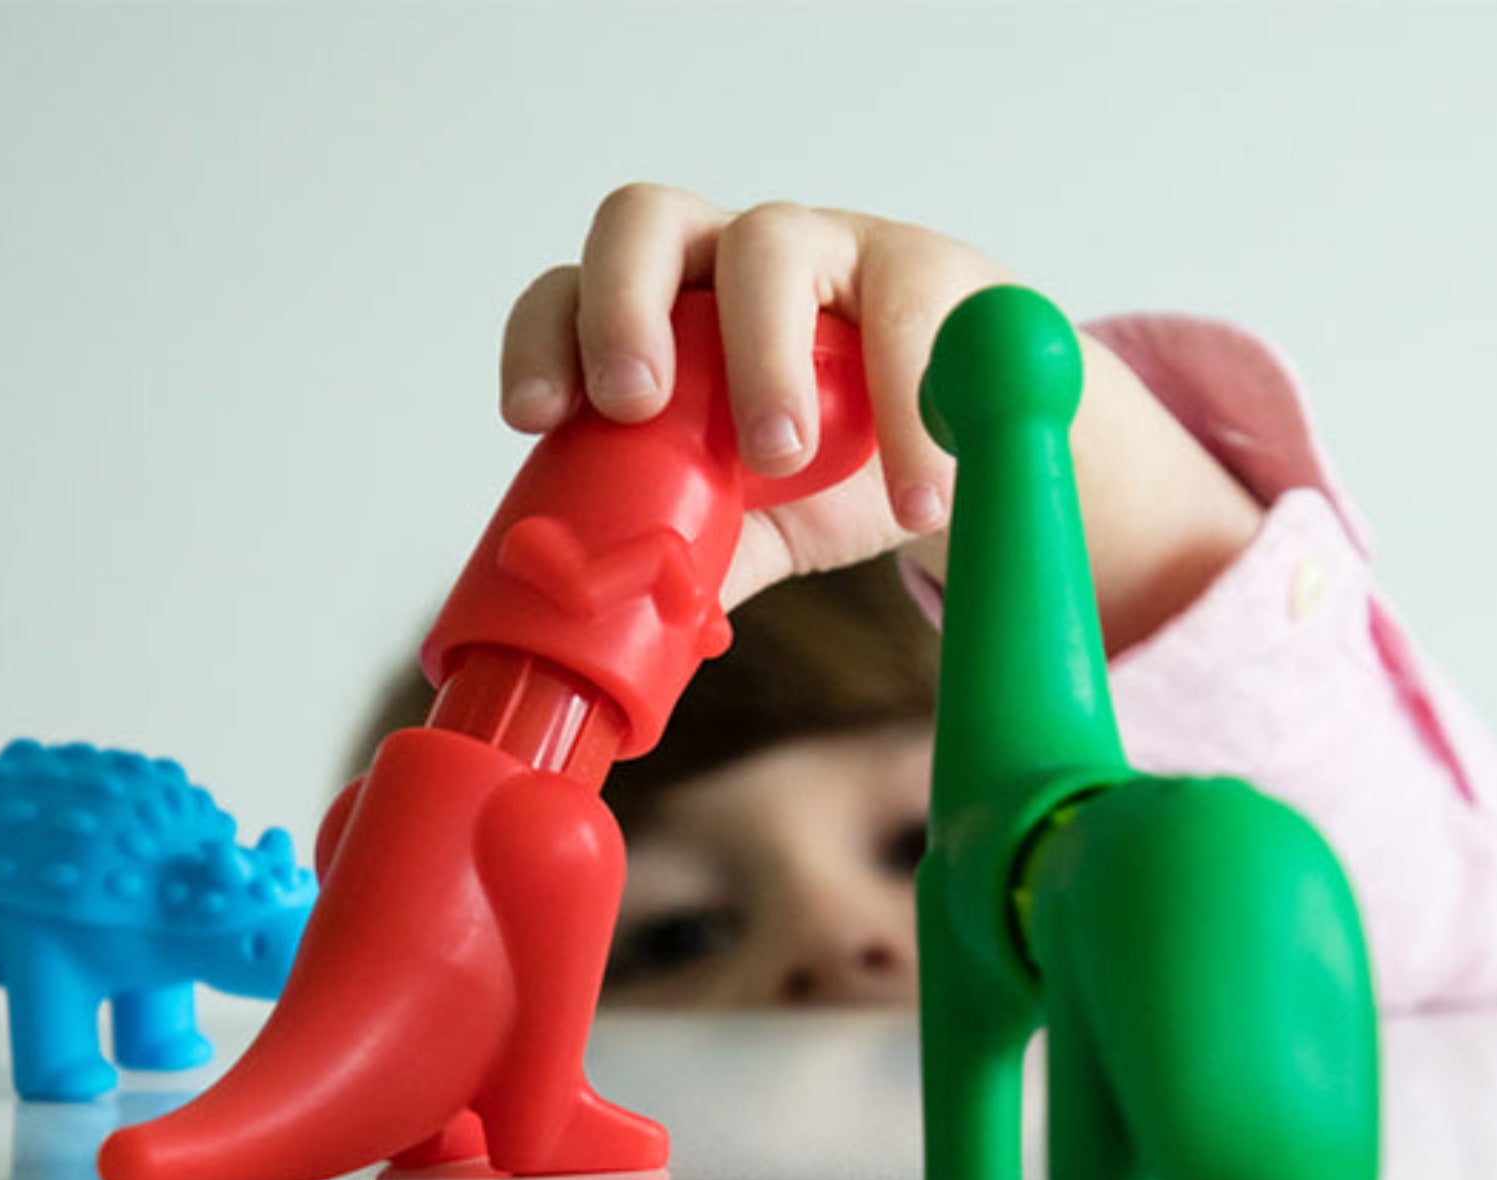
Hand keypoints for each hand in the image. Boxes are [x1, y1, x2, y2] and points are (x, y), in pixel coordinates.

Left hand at [499, 185, 1007, 604]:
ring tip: (779, 457)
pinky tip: (913, 496)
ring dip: (761, 354)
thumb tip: (620, 638)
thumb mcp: (748, 524)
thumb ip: (693, 561)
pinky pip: (906, 306)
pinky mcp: (918, 267)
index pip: (567, 299)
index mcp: (657, 324)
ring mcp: (819, 250)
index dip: (540, 343)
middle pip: (642, 223)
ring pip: (766, 243)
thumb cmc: (830, 469)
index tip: (535, 419)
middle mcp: (721, 266)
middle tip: (637, 407)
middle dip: (624, 311)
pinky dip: (907, 404)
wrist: (961, 454)